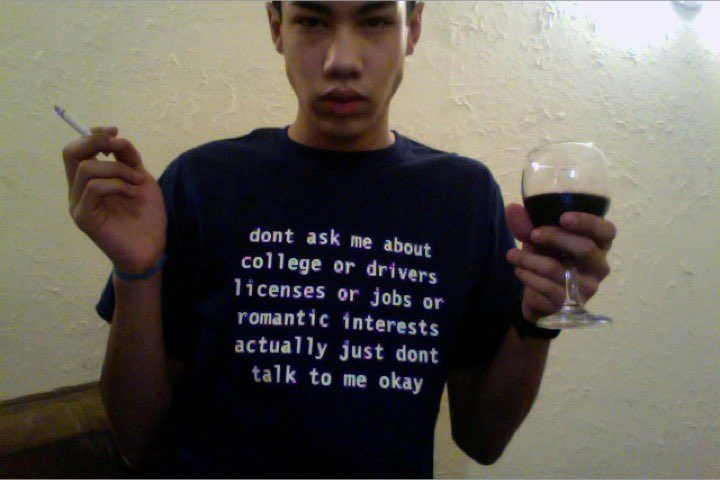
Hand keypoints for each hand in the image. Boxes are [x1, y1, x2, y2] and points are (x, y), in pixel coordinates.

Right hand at [62, 127, 166, 273]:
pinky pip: (94, 188)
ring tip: (137, 182)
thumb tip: (116, 137)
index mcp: (89, 181)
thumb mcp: (140, 179)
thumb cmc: (146, 216)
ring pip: (86, 168)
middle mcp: (78, 191)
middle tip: (120, 146)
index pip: (78, 150)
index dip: (94, 135)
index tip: (116, 132)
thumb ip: (127, 159)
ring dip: (118, 169)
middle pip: (71, 153)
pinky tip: (133, 194)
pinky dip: (118, 185)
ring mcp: (78, 204)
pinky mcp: (83, 218)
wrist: (152, 248)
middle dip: (96, 142)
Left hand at [504, 203, 616, 322]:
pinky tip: (519, 271)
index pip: (606, 231)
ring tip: (511, 255)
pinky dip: (529, 277)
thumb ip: (527, 225)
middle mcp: (599, 266)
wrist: (538, 297)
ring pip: (560, 269)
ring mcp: (587, 287)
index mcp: (598, 244)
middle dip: (556, 237)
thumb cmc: (547, 259)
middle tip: (533, 234)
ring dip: (530, 259)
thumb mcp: (537, 240)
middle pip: (585, 248)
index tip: (563, 217)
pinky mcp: (570, 304)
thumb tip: (512, 209)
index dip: (588, 222)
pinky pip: (548, 288)